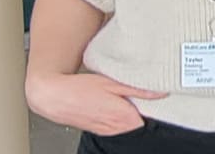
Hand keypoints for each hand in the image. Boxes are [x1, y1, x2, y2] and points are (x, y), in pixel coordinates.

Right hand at [25, 72, 167, 135]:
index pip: (152, 115)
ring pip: (129, 123)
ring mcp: (109, 131)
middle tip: (134, 91)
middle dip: (141, 106)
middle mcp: (118, 129)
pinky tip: (110, 104)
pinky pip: (117, 125)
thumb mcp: (112, 83)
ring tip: (119, 97)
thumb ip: (138, 90)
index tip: (155, 92)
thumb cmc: (80, 89)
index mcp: (126, 118)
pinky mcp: (101, 130)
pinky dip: (118, 116)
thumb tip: (160, 92)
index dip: (154, 103)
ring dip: (129, 111)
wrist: (54, 97)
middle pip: (141, 119)